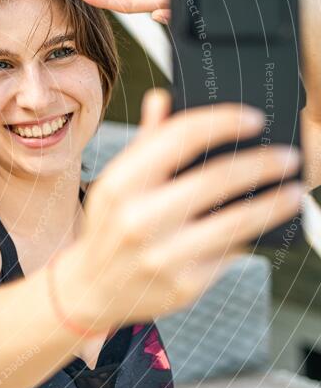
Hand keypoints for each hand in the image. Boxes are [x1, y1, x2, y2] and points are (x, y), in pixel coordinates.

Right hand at [52, 89, 302, 331]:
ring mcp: (161, 255)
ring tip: (293, 192)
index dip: (224, 121)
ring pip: (236, 221)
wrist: (94, 288)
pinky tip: (264, 225)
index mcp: (119, 184)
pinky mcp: (184, 285)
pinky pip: (230, 253)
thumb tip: (164, 98)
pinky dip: (253, 236)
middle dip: (262, 163)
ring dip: (274, 202)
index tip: (254, 119)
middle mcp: (137, 219)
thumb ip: (145, 142)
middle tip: (287, 157)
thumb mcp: (116, 182)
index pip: (180, 137)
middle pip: (217, 178)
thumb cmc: (111, 225)